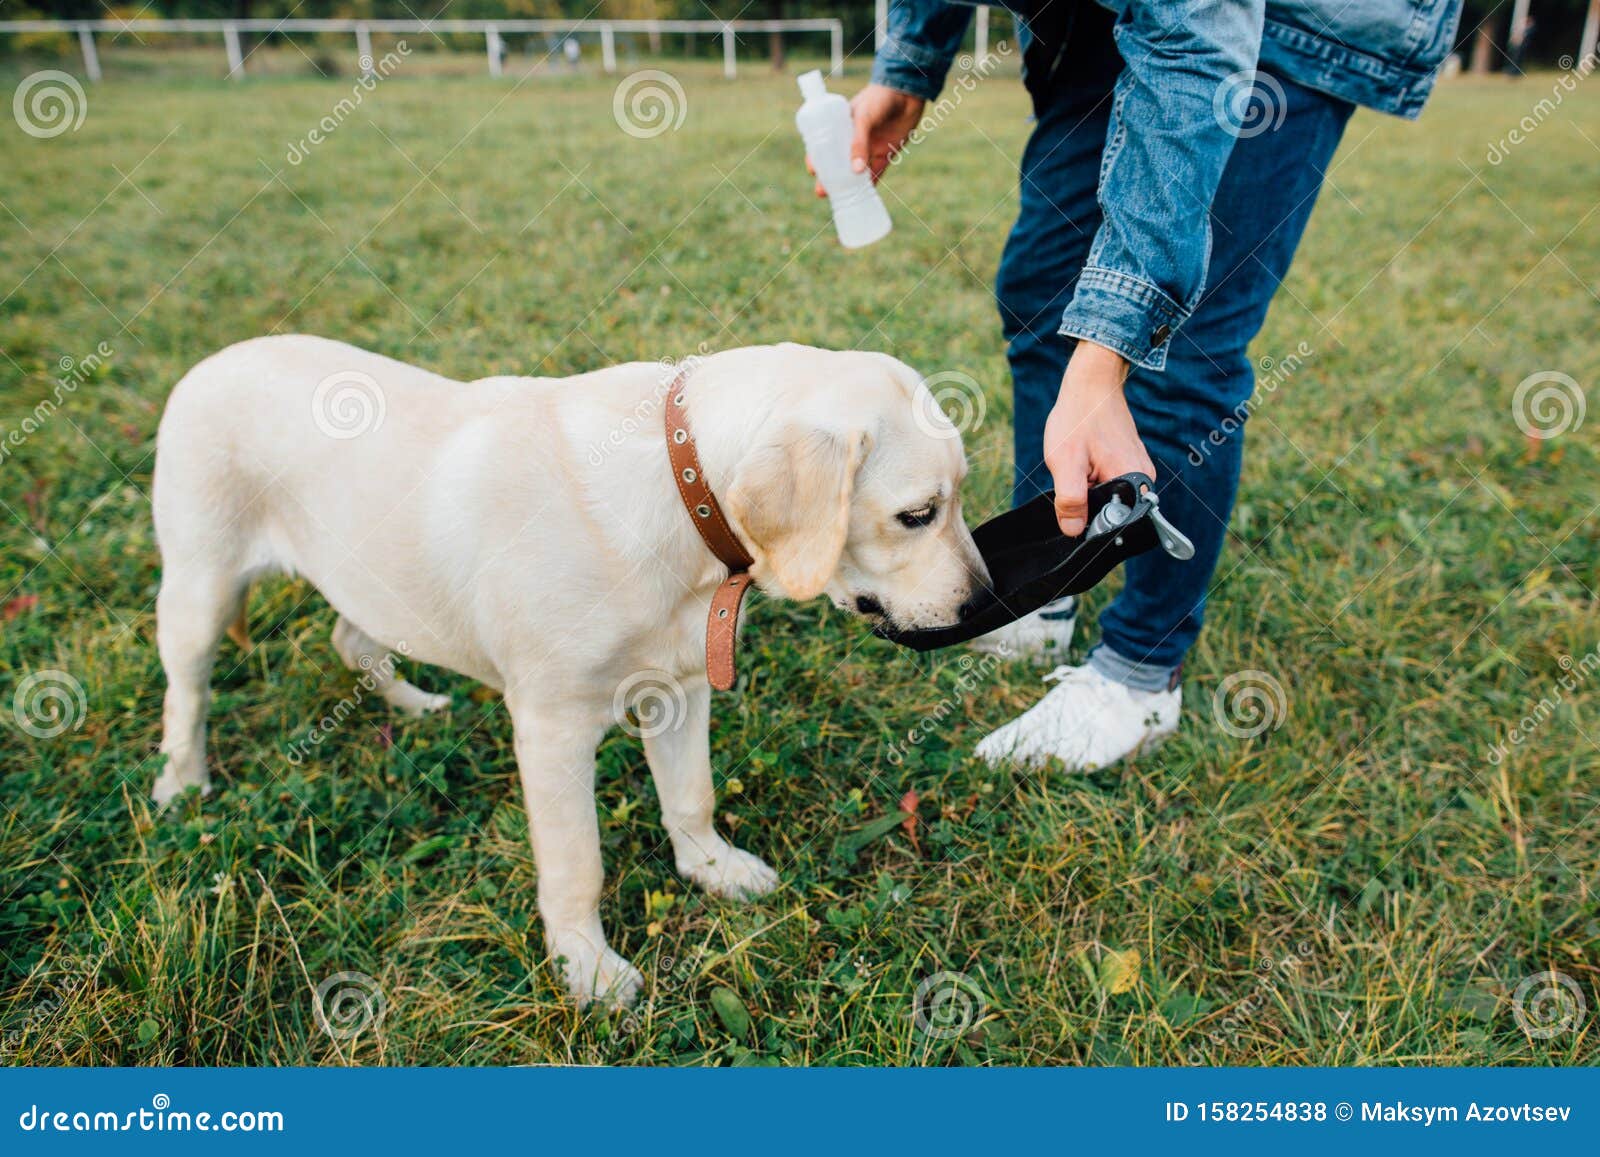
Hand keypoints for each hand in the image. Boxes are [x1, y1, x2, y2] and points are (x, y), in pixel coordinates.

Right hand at [806, 83, 924, 196]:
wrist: (907, 92)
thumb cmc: (879, 99)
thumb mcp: (864, 118)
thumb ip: (859, 143)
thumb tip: (855, 171)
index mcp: (841, 127)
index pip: (824, 145)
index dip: (817, 158)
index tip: (813, 170)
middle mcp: (853, 140)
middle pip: (837, 163)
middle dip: (829, 178)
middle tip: (822, 191)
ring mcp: (869, 148)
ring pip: (855, 172)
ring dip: (848, 186)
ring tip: (839, 199)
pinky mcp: (886, 154)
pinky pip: (876, 173)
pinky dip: (869, 186)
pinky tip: (862, 198)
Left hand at [1043, 341, 1156, 535]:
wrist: (1091, 384)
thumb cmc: (1079, 418)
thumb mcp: (1066, 462)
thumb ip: (1071, 500)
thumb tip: (1074, 532)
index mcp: (1134, 482)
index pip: (1116, 526)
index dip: (1090, 524)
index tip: (1074, 504)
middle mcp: (1144, 479)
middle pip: (1112, 513)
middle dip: (1087, 504)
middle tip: (1075, 474)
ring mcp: (1139, 470)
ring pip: (1109, 498)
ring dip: (1088, 489)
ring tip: (1081, 461)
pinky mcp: (1130, 462)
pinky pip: (1110, 483)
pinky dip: (1092, 478)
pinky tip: (1085, 458)